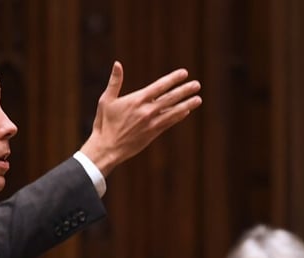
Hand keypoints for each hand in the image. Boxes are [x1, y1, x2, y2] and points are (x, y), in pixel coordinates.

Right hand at [79, 61, 201, 176]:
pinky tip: (186, 111)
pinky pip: (169, 123)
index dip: (173, 79)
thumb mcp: (107, 100)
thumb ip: (115, 82)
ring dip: (187, 104)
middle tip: (197, 84)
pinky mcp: (153, 133)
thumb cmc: (104, 123)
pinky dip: (178, 116)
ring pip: (173, 111)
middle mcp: (147, 111)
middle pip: (170, 98)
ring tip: (198, 99)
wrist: (107, 148)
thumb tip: (117, 63)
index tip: (184, 73)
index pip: (159, 86)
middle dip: (185, 90)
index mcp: (136, 100)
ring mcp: (151, 123)